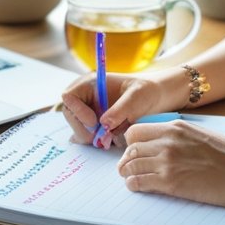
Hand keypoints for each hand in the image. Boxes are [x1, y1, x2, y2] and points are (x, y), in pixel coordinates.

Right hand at [59, 69, 184, 148]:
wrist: (155, 98)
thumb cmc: (146, 90)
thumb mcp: (136, 96)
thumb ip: (120, 109)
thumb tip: (104, 124)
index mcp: (91, 83)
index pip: (69, 97)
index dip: (77, 111)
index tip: (95, 121)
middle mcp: (86, 97)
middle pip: (70, 116)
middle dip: (84, 129)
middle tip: (101, 138)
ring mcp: (89, 110)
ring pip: (78, 128)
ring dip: (90, 137)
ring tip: (109, 139)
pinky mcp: (95, 123)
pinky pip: (87, 135)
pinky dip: (95, 141)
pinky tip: (108, 141)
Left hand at [116, 120, 224, 207]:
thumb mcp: (204, 135)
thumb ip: (182, 137)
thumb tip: (168, 144)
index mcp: (176, 127)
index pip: (137, 131)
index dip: (132, 142)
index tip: (133, 150)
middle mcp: (168, 141)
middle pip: (130, 148)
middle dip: (126, 158)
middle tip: (127, 166)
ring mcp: (167, 162)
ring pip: (131, 165)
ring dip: (127, 172)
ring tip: (129, 178)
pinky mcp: (170, 183)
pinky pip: (139, 182)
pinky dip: (134, 185)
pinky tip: (136, 187)